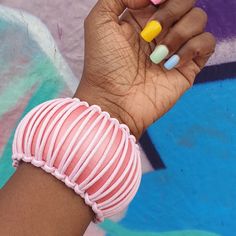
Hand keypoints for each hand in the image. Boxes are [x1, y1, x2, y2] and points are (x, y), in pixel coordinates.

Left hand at [76, 0, 215, 138]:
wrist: (114, 101)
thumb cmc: (103, 65)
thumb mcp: (99, 21)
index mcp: (142, 17)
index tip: (151, 6)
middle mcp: (161, 30)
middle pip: (186, 2)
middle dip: (170, 12)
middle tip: (150, 34)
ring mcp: (175, 48)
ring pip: (198, 19)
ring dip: (178, 34)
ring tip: (157, 56)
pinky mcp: (187, 66)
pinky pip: (207, 43)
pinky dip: (192, 48)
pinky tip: (171, 63)